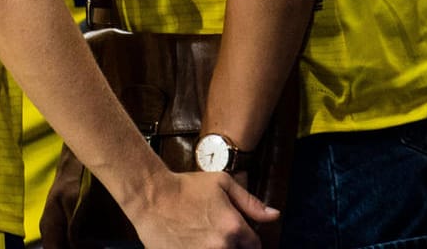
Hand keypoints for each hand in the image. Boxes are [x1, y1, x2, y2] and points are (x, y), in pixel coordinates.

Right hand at [128, 169, 274, 248]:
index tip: (239, 234)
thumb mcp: (222, 184)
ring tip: (204, 238)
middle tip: (216, 233)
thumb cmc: (186, 186)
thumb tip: (274, 215)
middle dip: (233, 246)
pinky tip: (192, 243)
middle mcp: (221, 246)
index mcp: (234, 227)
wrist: (151, 196)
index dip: (248, 239)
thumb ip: (251, 202)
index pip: (254, 245)